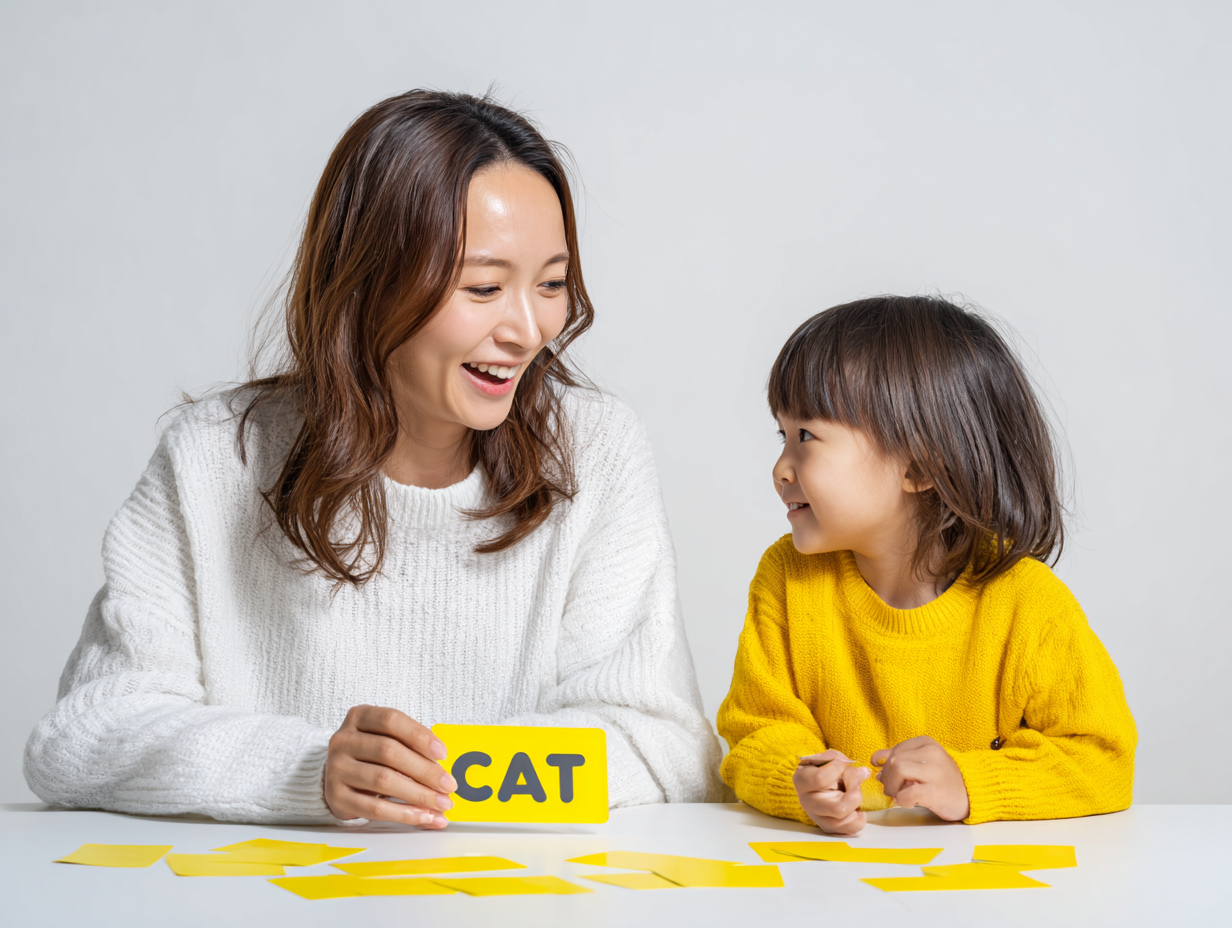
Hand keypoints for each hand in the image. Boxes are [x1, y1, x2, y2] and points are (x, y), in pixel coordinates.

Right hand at [324, 705, 455, 827]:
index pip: (391, 721)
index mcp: (359, 717)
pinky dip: (403, 814)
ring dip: (418, 795)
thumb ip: (411, 746)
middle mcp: (343, 740)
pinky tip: (423, 816)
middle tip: (448, 785)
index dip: (419, 736)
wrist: (338, 776)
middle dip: (424, 771)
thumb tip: (443, 768)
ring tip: (440, 804)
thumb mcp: (387, 739)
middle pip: (388, 752)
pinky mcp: (336, 797)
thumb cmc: (371, 755)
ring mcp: (336, 768)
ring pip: (383, 781)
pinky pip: (374, 808)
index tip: (442, 753)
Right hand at [793, 749, 869, 834]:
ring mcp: (818, 818)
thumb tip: (863, 773)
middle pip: (837, 808)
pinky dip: (859, 817)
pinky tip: (856, 806)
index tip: (844, 764)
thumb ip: (844, 763)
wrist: (821, 781)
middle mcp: (806, 802)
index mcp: (802, 781)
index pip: (820, 779)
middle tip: (857, 784)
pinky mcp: (829, 827)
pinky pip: (851, 827)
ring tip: (855, 794)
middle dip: (854, 793)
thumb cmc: (825, 767)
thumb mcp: (831, 758)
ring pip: (845, 820)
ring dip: (857, 805)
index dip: (839, 770)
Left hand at [871, 735, 969, 821]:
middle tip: (893, 790)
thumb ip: (901, 758)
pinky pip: (909, 793)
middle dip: (888, 778)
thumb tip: (877, 761)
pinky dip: (902, 799)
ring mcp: (935, 771)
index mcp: (927, 743)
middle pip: (894, 761)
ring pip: (898, 770)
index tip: (889, 777)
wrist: (972, 795)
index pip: (896, 750)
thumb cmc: (943, 779)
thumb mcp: (923, 761)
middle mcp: (932, 753)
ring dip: (893, 787)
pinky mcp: (937, 791)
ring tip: (900, 796)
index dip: (887, 766)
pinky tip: (908, 802)